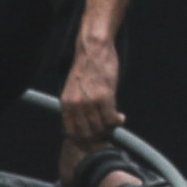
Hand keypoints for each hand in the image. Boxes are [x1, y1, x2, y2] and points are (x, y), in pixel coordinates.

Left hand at [55, 31, 124, 152]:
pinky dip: (118, 121)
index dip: (83, 138)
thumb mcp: (74, 89)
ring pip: (100, 127)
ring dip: (109, 127)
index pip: (71, 132)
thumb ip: (78, 106)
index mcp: (66, 103)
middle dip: (98, 134)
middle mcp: (76, 105)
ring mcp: (89, 102)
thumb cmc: (86, 67)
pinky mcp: (104, 97)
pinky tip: (121, 117)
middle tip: (107, 129)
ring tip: (114, 120)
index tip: (93, 136)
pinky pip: (111, 119)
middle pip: (87, 133)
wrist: (93, 48)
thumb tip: (88, 123)